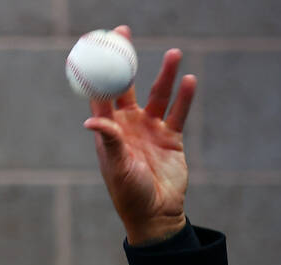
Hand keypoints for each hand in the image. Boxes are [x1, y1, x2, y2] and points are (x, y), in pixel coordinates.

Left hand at [83, 26, 196, 245]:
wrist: (156, 215)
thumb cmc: (129, 194)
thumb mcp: (116, 167)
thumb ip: (109, 140)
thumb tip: (90, 119)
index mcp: (109, 130)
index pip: (100, 92)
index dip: (97, 68)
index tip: (96, 44)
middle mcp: (128, 125)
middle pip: (126, 84)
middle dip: (126, 59)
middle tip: (125, 33)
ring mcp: (151, 130)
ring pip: (158, 95)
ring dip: (165, 75)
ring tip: (174, 54)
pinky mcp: (172, 139)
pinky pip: (179, 113)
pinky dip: (185, 98)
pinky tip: (190, 80)